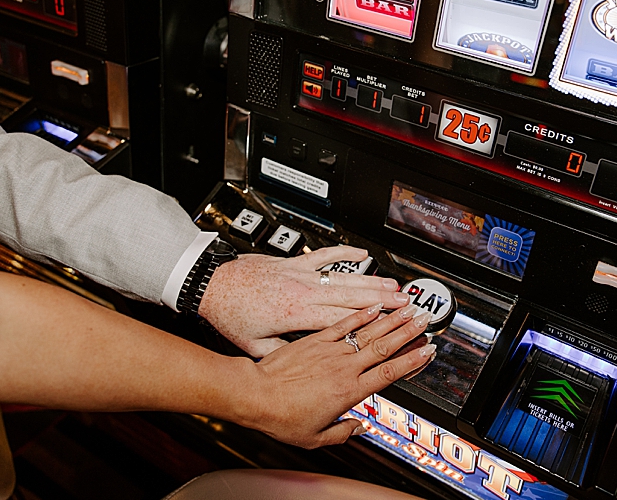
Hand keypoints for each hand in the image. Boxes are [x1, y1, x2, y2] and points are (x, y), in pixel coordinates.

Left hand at [199, 245, 408, 356]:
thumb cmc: (228, 314)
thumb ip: (285, 353)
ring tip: (395, 285)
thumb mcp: (256, 345)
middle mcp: (301, 291)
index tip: (392, 327)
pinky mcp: (289, 262)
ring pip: (341, 277)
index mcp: (296, 315)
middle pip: (350, 296)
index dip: (371, 324)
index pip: (343, 320)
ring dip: (370, 280)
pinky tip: (360, 254)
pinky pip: (321, 255)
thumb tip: (304, 362)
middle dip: (383, 301)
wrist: (208, 284)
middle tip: (408, 304)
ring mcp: (296, 274)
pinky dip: (342, 254)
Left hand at [236, 303, 435, 447]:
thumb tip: (357, 429)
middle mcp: (342, 367)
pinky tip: (372, 305)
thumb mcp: (316, 437)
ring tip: (408, 308)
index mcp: (349, 392)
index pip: (389, 373)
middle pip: (384, 346)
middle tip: (426, 320)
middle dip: (408, 332)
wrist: (253, 394)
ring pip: (366, 331)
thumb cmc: (280, 415)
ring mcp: (328, 350)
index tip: (429, 352)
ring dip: (390, 319)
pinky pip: (340, 323)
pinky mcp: (313, 340)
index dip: (412, 362)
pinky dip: (358, 314)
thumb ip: (342, 432)